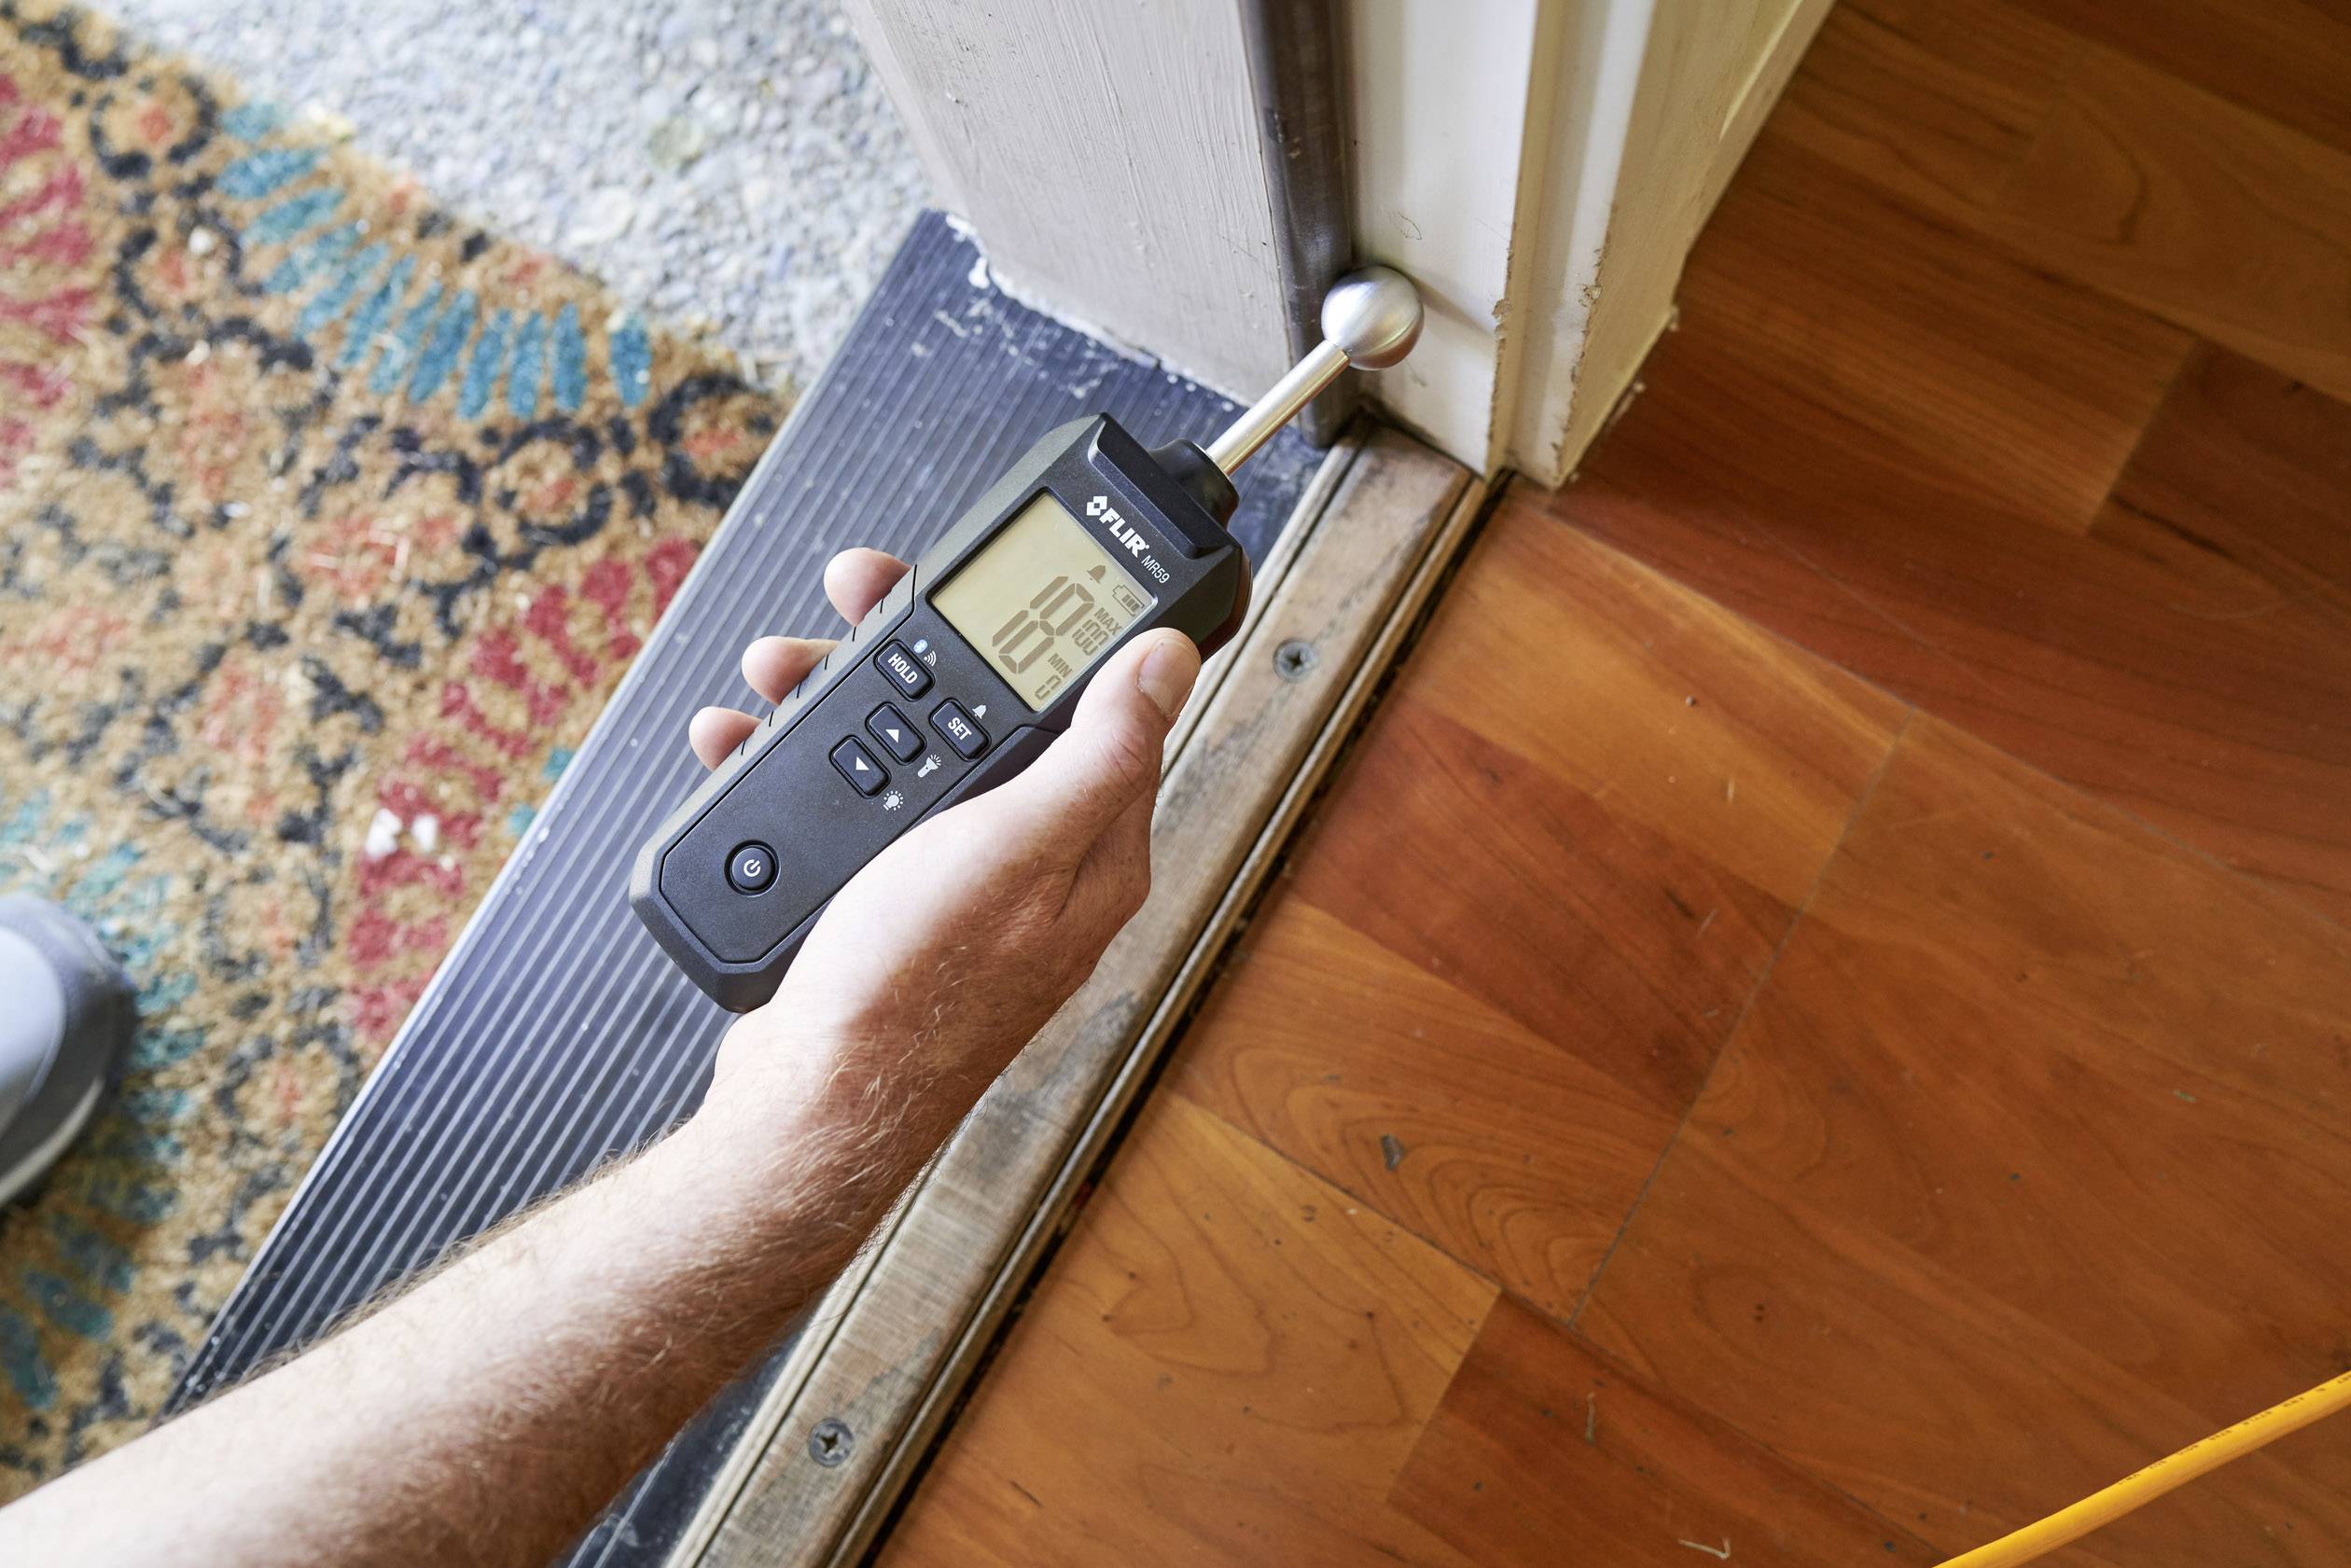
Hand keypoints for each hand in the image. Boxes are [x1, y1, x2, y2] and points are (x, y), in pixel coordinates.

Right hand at [685, 548, 1201, 1139]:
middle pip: (985, 713)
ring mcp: (959, 885)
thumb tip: (1169, 660)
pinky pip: (851, 806)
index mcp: (1095, 849)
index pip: (1093, 704)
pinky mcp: (888, 906)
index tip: (977, 578)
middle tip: (850, 599)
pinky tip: (749, 748)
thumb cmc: (915, 990)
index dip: (1037, 629)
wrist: (809, 1105)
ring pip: (905, 747)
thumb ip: (1098, 751)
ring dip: (835, 696)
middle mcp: (1037, 865)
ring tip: (777, 671)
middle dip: (909, 648)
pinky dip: (797, 768)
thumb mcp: (1017, 845)